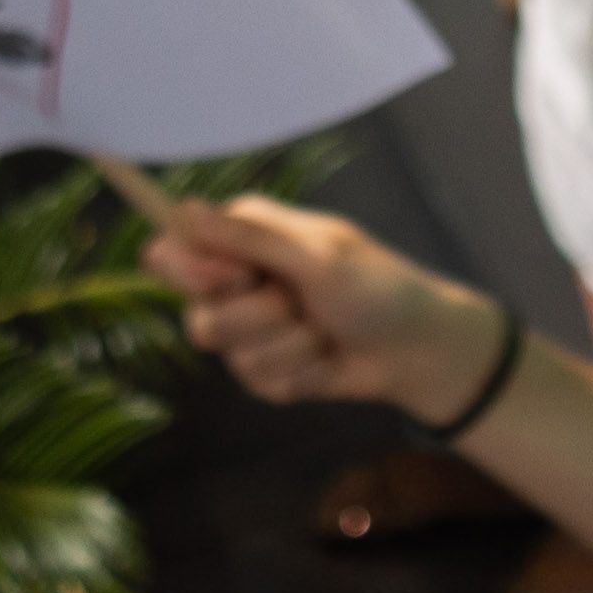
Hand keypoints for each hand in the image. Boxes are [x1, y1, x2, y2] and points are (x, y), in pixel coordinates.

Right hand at [145, 194, 513, 418]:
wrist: (416, 349)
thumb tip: (185, 208)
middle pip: (200, 317)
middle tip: (297, 303)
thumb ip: (249, 239)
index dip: (190, 271)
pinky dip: (300, 373)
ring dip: (288, 347)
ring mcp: (251, 330)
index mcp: (247, 237)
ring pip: (231, 355)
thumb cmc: (375, 287)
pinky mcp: (266, 370)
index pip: (176, 250)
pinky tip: (326, 359)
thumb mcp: (315, 257)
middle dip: (257, 318)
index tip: (233, 280)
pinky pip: (258, 383)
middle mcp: (240, 282)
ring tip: (322, 331)